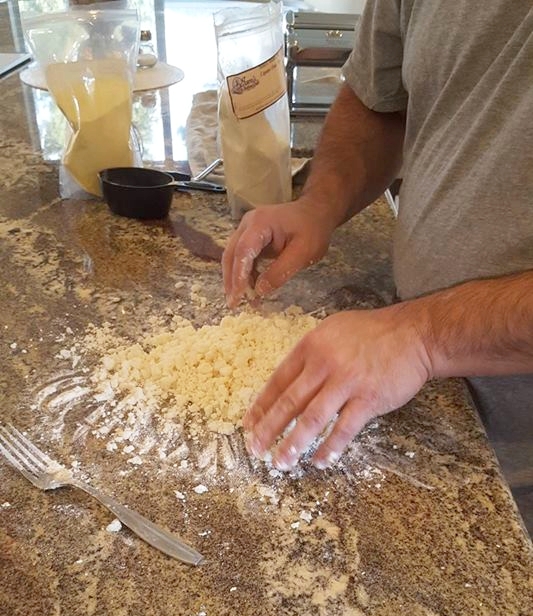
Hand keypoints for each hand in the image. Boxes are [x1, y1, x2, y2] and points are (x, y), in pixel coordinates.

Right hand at [222, 197, 335, 307]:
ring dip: (236, 279)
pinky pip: (242, 257)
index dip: (239, 274)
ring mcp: (247, 230)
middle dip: (231, 280)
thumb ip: (281, 272)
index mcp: (261, 223)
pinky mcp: (251, 237)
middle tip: (233, 303)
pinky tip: (250, 289)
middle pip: (232, 253)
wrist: (316, 212)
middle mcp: (248, 224)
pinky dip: (244, 274)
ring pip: (233, 256)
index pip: (243, 250)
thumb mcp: (303, 253)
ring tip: (241, 301)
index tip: (238, 295)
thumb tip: (260, 290)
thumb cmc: (313, 230)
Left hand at [243, 305, 431, 469]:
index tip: (249, 425)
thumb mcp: (332, 331)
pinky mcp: (368, 399)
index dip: (261, 406)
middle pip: (289, 402)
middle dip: (269, 429)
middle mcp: (324, 364)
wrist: (413, 334)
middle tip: (256, 450)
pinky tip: (320, 461)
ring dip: (294, 444)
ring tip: (281, 462)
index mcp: (311, 346)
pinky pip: (343, 429)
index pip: (278, 381)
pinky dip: (330, 448)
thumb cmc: (372, 333)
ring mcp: (346, 382)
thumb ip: (311, 355)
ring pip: (312, 419)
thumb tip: (290, 381)